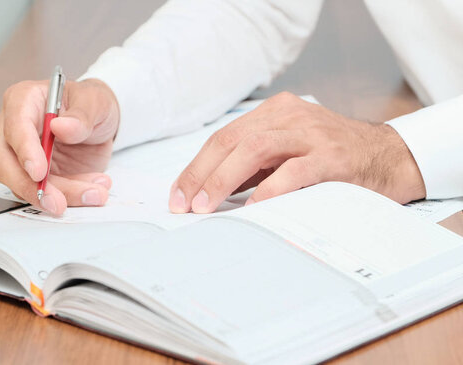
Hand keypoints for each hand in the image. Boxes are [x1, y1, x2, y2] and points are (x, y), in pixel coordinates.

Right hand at [0, 78, 119, 214]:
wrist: (100, 123)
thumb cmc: (90, 104)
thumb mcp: (95, 102)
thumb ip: (81, 116)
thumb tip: (61, 127)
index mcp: (23, 100)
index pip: (15, 126)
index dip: (25, 151)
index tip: (39, 172)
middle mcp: (13, 129)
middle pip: (4, 163)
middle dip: (31, 187)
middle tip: (57, 202)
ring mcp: (20, 156)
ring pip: (24, 184)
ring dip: (60, 195)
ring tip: (93, 193)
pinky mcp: (33, 177)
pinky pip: (43, 194)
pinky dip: (69, 197)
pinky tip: (91, 192)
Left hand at [169, 92, 425, 213]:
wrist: (389, 158)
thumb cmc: (331, 161)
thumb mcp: (286, 155)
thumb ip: (253, 168)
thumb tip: (209, 192)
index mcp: (274, 113)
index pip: (224, 137)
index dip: (196, 167)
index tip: (178, 194)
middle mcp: (290, 117)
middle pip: (232, 140)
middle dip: (201, 173)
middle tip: (183, 204)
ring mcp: (312, 134)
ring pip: (255, 148)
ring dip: (223, 179)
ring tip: (206, 206)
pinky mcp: (333, 157)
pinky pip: (294, 171)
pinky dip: (268, 190)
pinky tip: (252, 208)